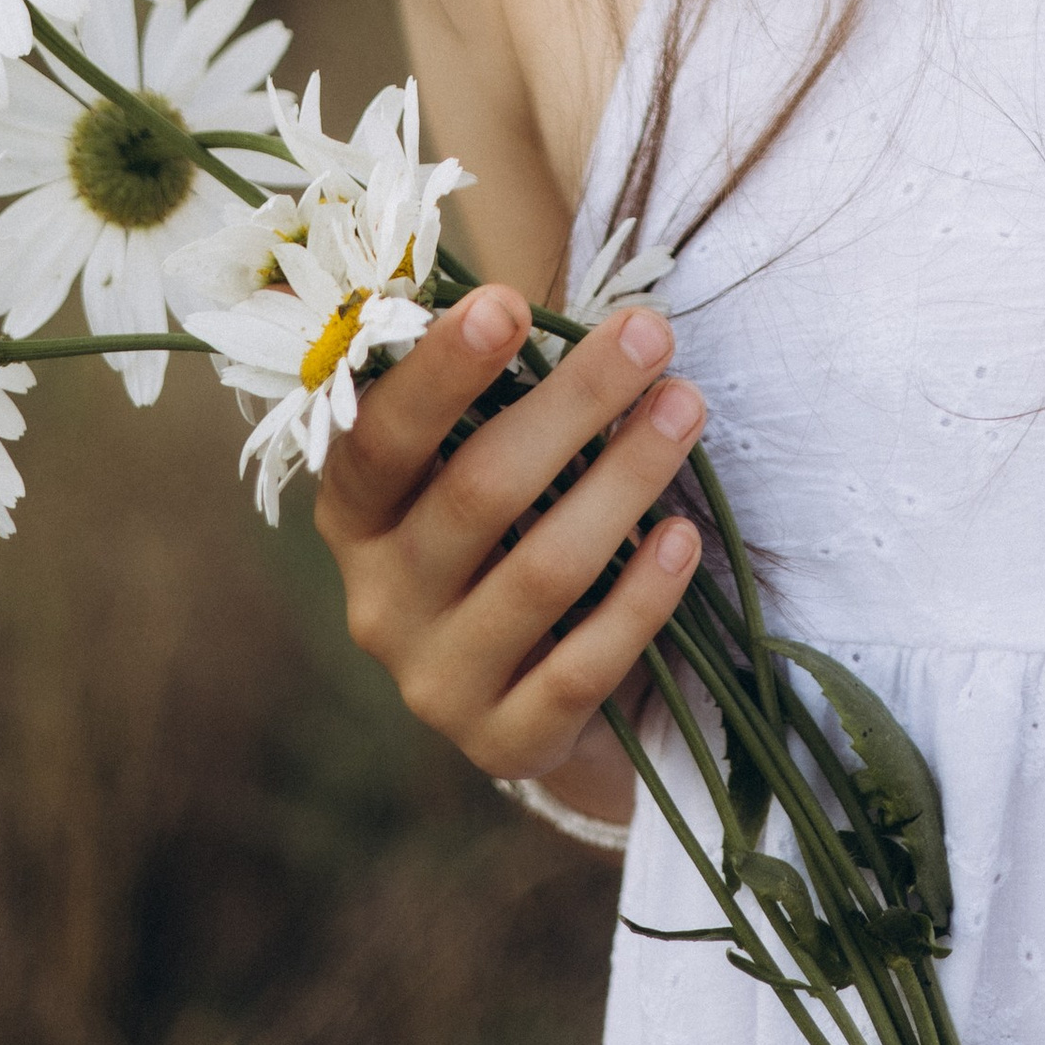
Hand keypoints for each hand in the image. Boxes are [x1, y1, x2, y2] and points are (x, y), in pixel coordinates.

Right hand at [313, 285, 704, 780]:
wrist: (532, 696)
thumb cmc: (511, 533)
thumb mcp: (479, 466)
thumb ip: (497, 400)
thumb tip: (580, 306)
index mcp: (358, 516)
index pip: (381, 439)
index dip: (439, 371)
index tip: (508, 301)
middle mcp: (380, 601)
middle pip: (479, 491)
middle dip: (572, 401)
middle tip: (650, 334)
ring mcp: (437, 681)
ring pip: (541, 571)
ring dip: (624, 481)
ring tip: (686, 408)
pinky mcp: (504, 742)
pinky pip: (581, 665)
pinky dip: (639, 598)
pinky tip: (683, 537)